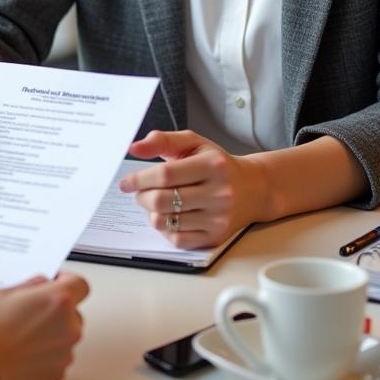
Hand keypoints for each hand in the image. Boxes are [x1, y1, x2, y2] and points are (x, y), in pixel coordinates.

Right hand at [0, 273, 88, 379]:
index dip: (67, 281)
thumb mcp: (4, 293)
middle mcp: (68, 328)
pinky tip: (23, 353)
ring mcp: (64, 354)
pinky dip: (45, 355)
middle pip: (73, 313)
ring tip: (23, 336)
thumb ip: (31, 286)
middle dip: (56, 310)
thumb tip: (42, 284)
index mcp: (58, 301)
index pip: (80, 284)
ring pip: (65, 337)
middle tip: (31, 312)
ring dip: (51, 334)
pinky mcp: (56, 376)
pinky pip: (57, 359)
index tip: (54, 283)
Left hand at [119, 130, 267, 247]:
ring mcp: (218, 219)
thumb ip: (162, 140)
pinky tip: (168, 216)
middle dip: (141, 196)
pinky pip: (176, 239)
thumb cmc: (217, 163)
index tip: (125, 182)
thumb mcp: (193, 143)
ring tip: (154, 202)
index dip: (139, 179)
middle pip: (161, 200)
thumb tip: (134, 148)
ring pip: (165, 222)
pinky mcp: (215, 238)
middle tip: (140, 192)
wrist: (253, 188)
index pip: (165, 175)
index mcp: (213, 165)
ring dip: (150, 212)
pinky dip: (165, 228)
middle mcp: (219, 193)